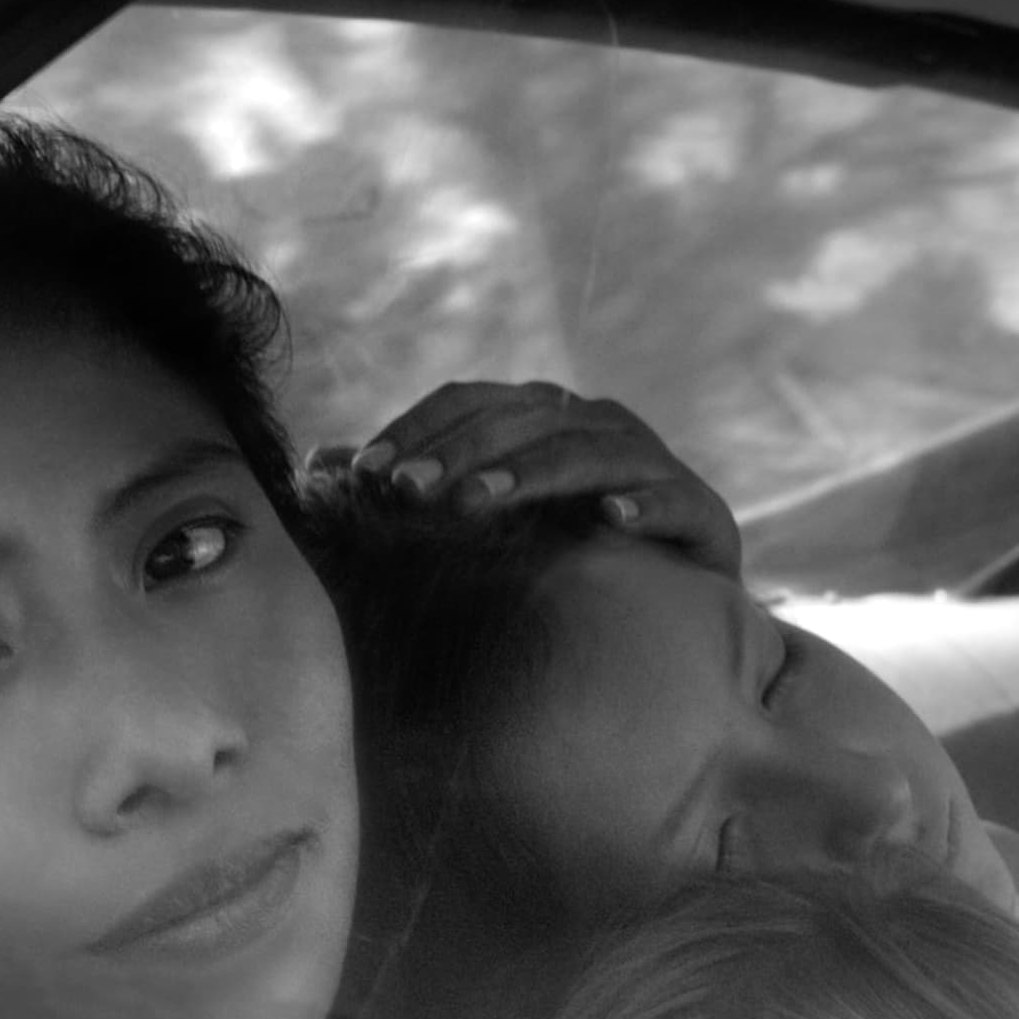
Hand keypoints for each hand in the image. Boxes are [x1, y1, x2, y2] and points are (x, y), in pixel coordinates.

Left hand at [308, 380, 741, 577]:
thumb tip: (314, 463)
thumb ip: (406, 487)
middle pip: (524, 417)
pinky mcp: (703, 516)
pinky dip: (646, 505)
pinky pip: (676, 499)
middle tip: (405, 490)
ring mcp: (654, 465)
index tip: (361, 474)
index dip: (415, 428)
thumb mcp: (473, 523)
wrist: (665, 617)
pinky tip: (610, 521)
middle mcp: (596, 424)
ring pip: (590, 450)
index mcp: (539, 416)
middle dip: (459, 451)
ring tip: (476, 504)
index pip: (470, 401)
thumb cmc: (552, 558)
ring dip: (532, 474)